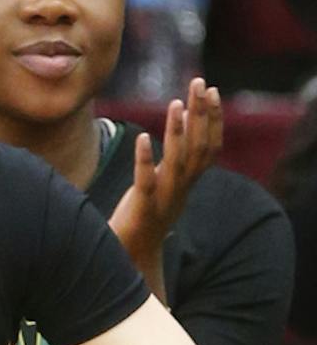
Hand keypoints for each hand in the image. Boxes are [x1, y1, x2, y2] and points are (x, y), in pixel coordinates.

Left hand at [109, 80, 222, 288]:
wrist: (131, 262)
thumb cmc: (143, 221)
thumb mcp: (162, 189)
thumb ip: (170, 166)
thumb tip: (176, 137)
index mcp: (187, 184)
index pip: (209, 147)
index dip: (213, 119)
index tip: (211, 90)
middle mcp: (180, 190)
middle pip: (200, 148)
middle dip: (202, 114)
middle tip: (200, 83)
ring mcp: (163, 201)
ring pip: (178, 162)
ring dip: (178, 132)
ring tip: (176, 103)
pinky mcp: (141, 211)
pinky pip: (146, 182)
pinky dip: (145, 160)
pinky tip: (143, 137)